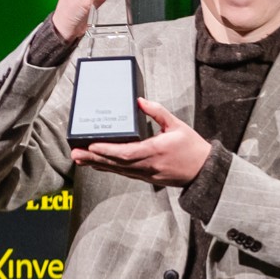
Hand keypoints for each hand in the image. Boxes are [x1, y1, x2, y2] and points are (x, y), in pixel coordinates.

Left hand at [71, 98, 213, 186]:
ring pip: (118, 170)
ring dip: (98, 164)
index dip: (108, 150)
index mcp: (155, 150)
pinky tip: (98, 164)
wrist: (204, 172)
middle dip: (95, 158)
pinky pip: (125, 173)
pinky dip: (110, 168)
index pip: (126, 152)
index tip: (92, 145)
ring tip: (80, 159)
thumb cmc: (192, 148)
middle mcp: (148, 165)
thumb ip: (158, 112)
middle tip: (76, 154)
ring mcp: (146, 174)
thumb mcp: (178, 125)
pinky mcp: (147, 178)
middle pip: (116, 163)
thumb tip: (140, 101)